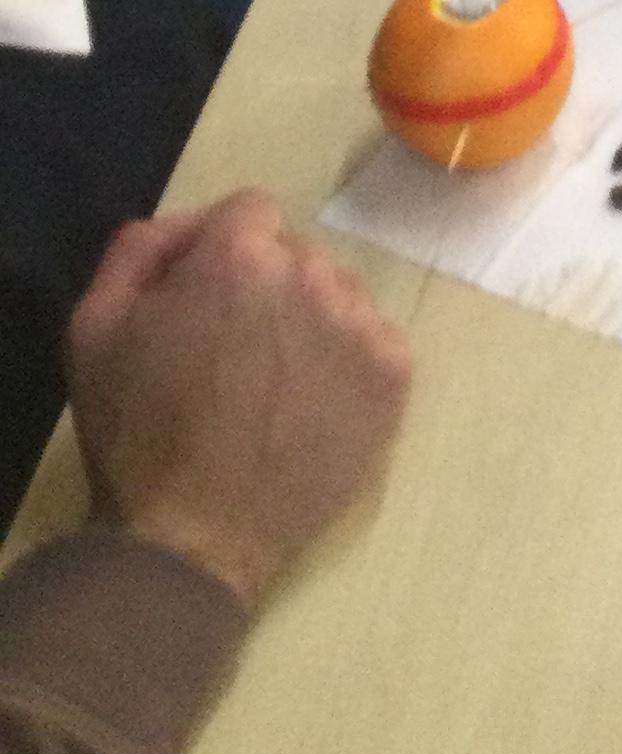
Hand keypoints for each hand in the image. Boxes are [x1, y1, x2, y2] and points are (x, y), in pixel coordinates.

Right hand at [66, 192, 410, 611]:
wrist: (192, 540)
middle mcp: (313, 275)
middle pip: (295, 254)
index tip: (201, 299)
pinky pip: (372, 341)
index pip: (248, 212)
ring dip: (309, 321)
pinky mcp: (394, 377)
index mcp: (242, 255)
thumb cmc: (136, 435)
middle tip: (231, 352)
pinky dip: (345, 363)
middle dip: (265, 286)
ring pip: (338, 296)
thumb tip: (186, 228)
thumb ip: (141, 250)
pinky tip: (309, 407)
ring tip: (271, 387)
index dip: (219, 251)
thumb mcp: (95, 327)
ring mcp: (362, 327)